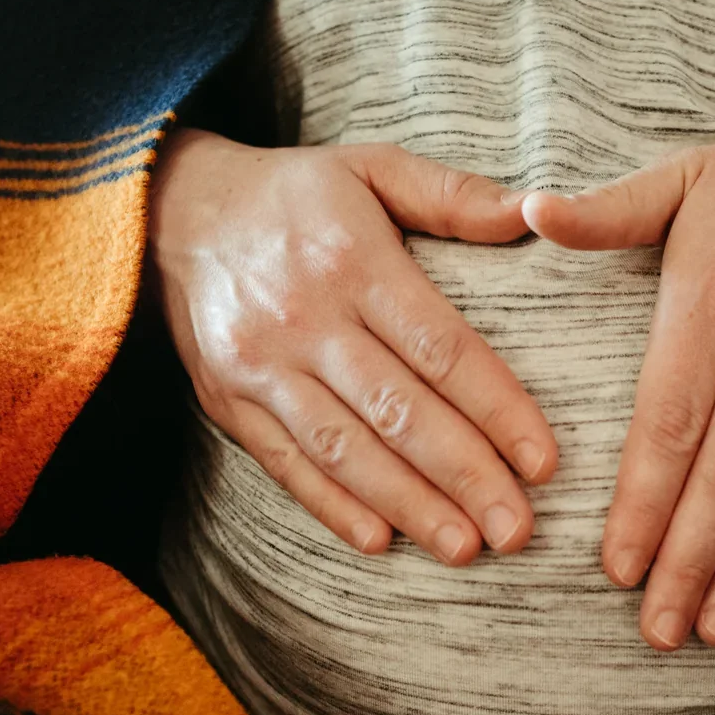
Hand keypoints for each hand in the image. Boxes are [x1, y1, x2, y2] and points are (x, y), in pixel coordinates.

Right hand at [149, 129, 556, 564]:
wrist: (171, 207)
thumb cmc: (297, 193)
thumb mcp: (374, 166)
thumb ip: (455, 196)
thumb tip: (537, 211)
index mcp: (353, 260)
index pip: (440, 348)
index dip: (496, 408)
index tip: (543, 461)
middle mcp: (304, 317)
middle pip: (398, 411)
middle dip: (464, 477)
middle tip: (517, 530)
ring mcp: (259, 365)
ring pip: (344, 449)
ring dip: (408, 505)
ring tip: (464, 549)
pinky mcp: (226, 400)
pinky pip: (284, 463)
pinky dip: (331, 506)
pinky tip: (382, 540)